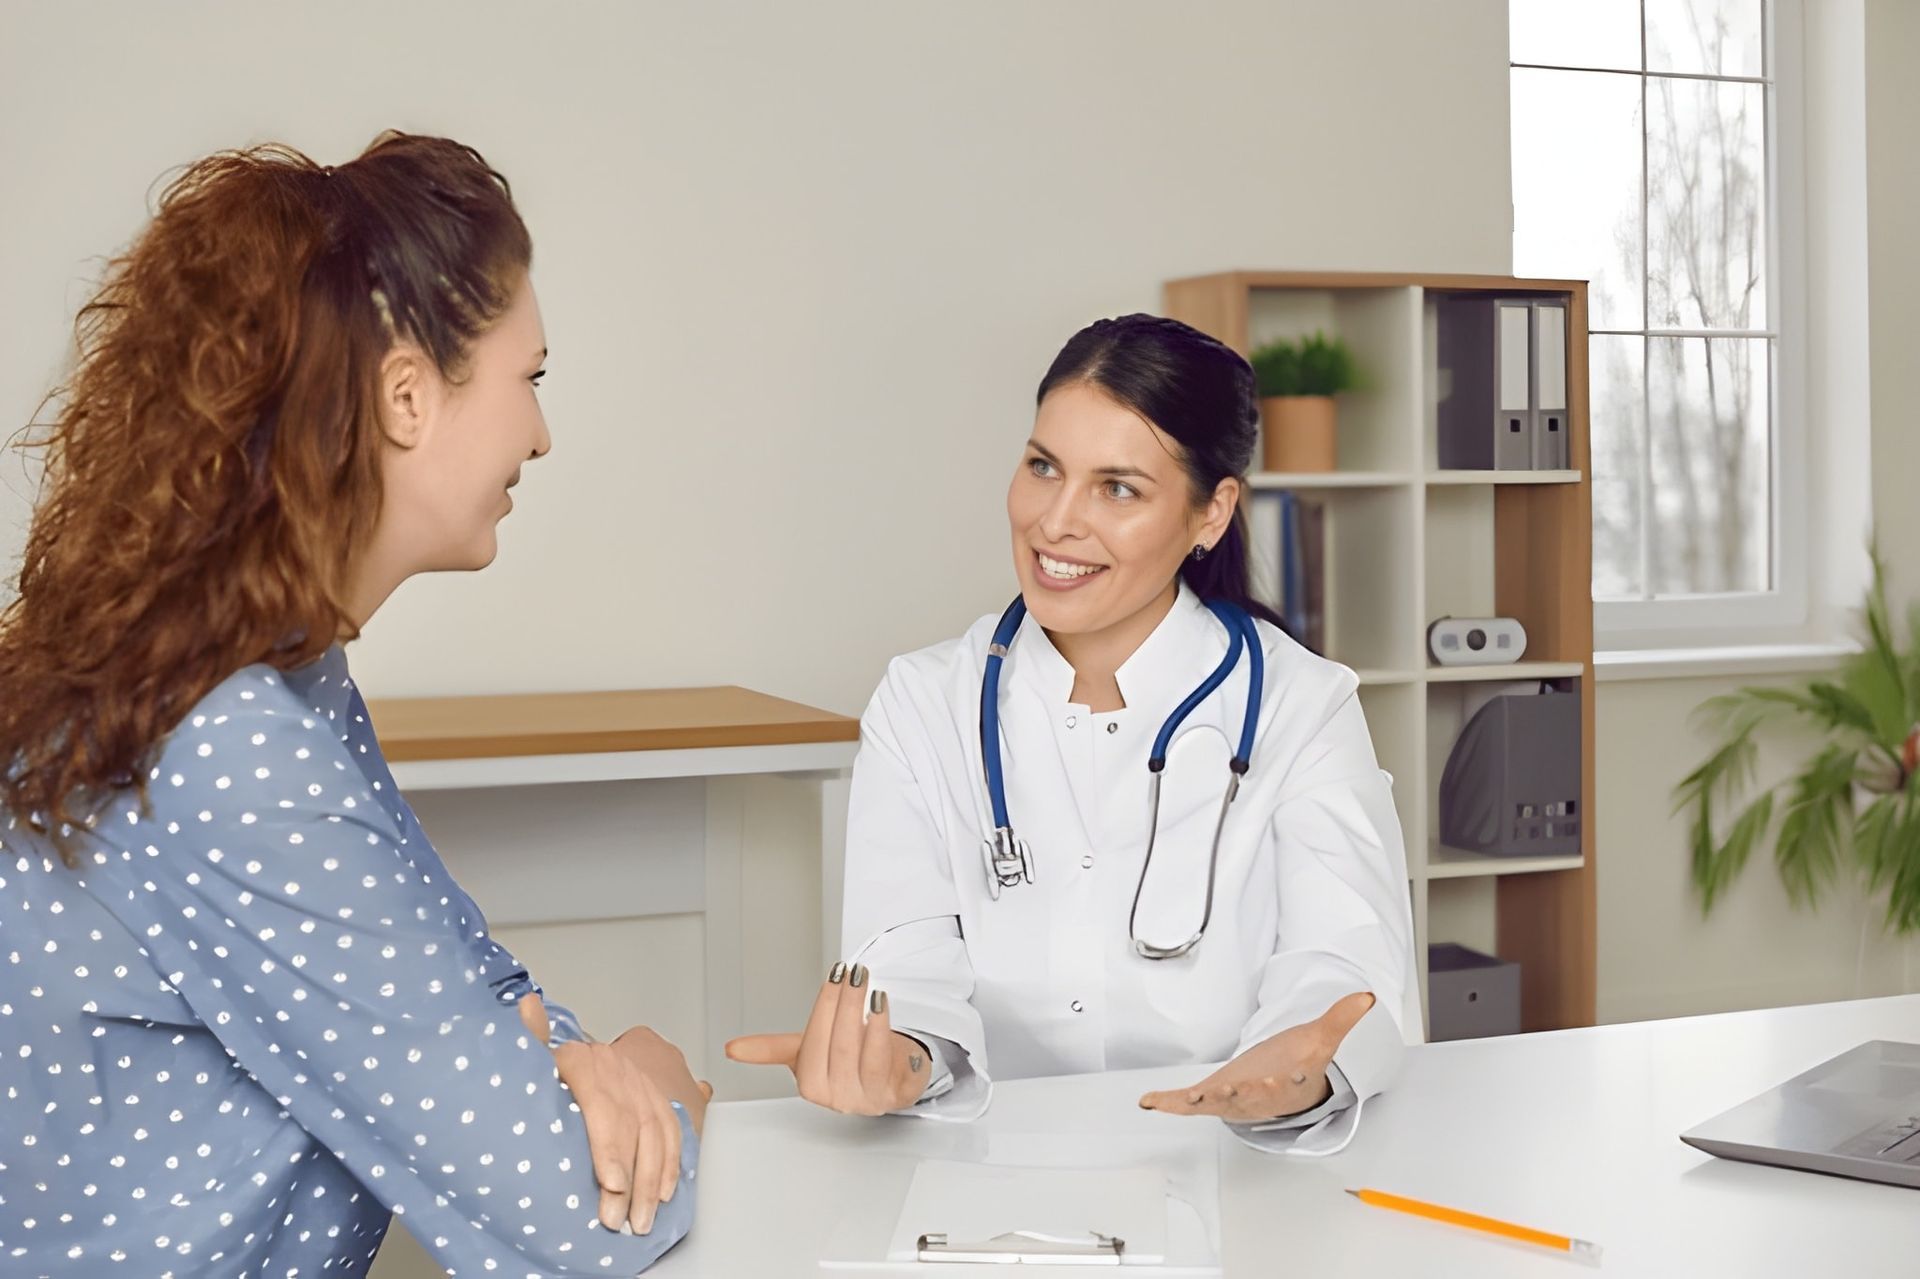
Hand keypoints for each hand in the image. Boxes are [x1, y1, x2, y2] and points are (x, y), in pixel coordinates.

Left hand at [518, 994, 713, 1234]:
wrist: (564, 1061)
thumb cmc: (542, 1074)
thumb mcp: (528, 1057)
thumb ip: (528, 1038)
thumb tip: (527, 1007)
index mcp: (584, 1061)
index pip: (604, 1107)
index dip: (610, 1149)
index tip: (610, 1184)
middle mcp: (616, 1070)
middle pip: (632, 1127)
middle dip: (631, 1179)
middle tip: (620, 1217)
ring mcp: (639, 1084)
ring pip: (656, 1133)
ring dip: (653, 1180)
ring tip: (641, 1217)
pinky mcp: (654, 1098)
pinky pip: (672, 1131)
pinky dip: (672, 1163)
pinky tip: (664, 1191)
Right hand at [723, 962, 930, 1114]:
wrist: (886, 1079)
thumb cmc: (846, 1063)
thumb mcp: (808, 1053)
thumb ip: (773, 1049)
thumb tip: (732, 1049)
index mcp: (813, 1086)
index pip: (813, 1044)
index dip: (824, 1007)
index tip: (833, 976)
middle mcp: (840, 1097)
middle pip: (839, 1047)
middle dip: (845, 1005)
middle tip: (852, 972)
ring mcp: (870, 1098)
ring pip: (865, 1056)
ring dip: (868, 1019)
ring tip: (870, 989)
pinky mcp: (897, 1094)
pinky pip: (892, 1068)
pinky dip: (890, 1039)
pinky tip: (886, 1012)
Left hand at [1138, 991, 1374, 1122]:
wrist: (1280, 1093)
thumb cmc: (1296, 1066)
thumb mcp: (1321, 1041)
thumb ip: (1342, 1018)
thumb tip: (1366, 997)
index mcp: (1288, 1084)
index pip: (1288, 1084)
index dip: (1283, 1084)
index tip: (1280, 1081)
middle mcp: (1259, 1096)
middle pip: (1250, 1097)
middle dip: (1238, 1096)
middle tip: (1225, 1093)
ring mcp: (1233, 1098)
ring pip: (1218, 1103)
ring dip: (1202, 1102)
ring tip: (1188, 1099)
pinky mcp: (1212, 1095)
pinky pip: (1188, 1102)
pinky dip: (1168, 1102)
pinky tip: (1148, 1101)